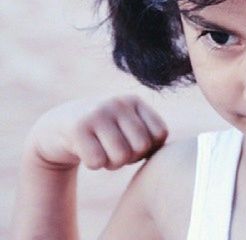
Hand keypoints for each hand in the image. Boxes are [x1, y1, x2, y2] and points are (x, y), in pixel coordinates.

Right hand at [25, 95, 167, 171]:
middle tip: (115, 153)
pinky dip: (94, 164)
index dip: (150, 149)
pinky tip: (87, 152)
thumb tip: (167, 155)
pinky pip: (97, 162)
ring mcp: (98, 113)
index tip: (134, 147)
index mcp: (136, 101)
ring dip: (111, 164)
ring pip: (121, 156)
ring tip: (103, 153)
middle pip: (141, 147)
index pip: (160, 133)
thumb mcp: (126, 124)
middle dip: (129, 158)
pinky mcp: (78, 128)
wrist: (57, 125)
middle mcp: (119, 102)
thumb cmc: (103, 131)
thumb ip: (147, 134)